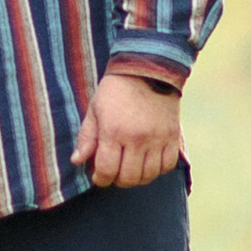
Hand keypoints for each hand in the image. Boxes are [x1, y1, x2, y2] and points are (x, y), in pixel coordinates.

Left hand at [72, 68, 182, 189]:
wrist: (147, 69)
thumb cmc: (116, 90)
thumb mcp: (95, 109)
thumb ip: (86, 137)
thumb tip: (77, 161)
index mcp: (114, 131)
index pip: (106, 170)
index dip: (100, 179)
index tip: (98, 176)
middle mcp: (137, 138)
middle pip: (128, 178)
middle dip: (117, 180)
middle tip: (113, 173)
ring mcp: (157, 139)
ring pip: (148, 176)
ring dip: (137, 178)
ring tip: (130, 169)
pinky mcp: (173, 137)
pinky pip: (167, 166)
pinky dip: (157, 170)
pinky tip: (148, 162)